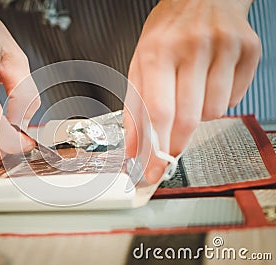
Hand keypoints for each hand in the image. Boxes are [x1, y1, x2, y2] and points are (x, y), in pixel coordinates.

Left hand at [124, 0, 260, 182]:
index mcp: (157, 52)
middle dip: (176, 145)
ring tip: (191, 91)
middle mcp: (192, 48)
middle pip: (187, 119)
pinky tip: (209, 81)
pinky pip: (235, 99)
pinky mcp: (248, 50)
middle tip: (169, 153)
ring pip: (214, 112)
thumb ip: (135, 107)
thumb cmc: (167, 32)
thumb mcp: (140, 63)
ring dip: (199, 115)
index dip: (155, 150)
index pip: (158, 112)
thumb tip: (134, 147)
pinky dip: (219, 100)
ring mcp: (224, 48)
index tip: (151, 173)